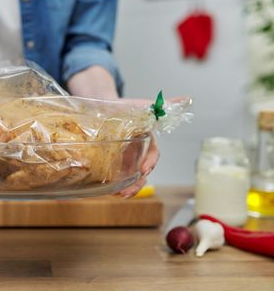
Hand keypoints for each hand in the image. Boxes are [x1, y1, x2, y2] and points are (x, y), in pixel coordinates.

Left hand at [67, 66, 161, 196]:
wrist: (107, 107)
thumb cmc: (129, 107)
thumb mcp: (146, 105)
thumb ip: (165, 105)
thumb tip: (187, 98)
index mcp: (148, 140)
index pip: (153, 154)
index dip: (150, 162)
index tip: (144, 169)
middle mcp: (139, 152)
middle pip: (143, 171)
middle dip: (138, 183)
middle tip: (129, 191)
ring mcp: (127, 158)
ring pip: (131, 177)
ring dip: (128, 188)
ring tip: (120, 194)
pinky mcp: (115, 161)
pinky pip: (118, 175)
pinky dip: (115, 184)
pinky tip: (110, 191)